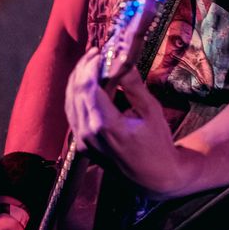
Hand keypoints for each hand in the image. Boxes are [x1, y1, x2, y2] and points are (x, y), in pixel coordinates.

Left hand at [64, 53, 198, 196]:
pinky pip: (73, 114)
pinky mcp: (81, 146)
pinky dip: (77, 95)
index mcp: (107, 126)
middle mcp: (89, 135)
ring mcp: (83, 142)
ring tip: (90, 63)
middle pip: (76, 92)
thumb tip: (121, 58)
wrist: (155, 177)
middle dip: (83, 69)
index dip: (91, 66)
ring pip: (70, 102)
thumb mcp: (150, 111)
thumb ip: (133, 84)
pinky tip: (86, 83)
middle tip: (95, 53)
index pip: (89, 88)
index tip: (100, 52)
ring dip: (78, 80)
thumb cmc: (157, 144)